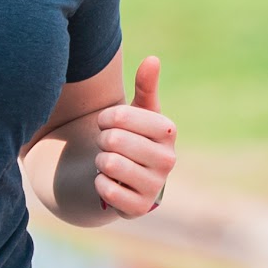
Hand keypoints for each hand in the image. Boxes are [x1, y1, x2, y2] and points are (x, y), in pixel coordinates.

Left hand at [94, 56, 176, 218]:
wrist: (126, 178)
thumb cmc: (133, 138)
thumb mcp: (139, 112)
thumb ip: (145, 86)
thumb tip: (152, 59)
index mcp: (168, 131)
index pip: (122, 116)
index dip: (106, 118)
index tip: (106, 122)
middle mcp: (168, 160)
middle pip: (114, 140)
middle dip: (102, 140)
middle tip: (107, 144)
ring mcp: (155, 186)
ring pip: (110, 164)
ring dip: (100, 162)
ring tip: (108, 162)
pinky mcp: (138, 208)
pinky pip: (106, 190)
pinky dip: (99, 184)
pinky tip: (109, 182)